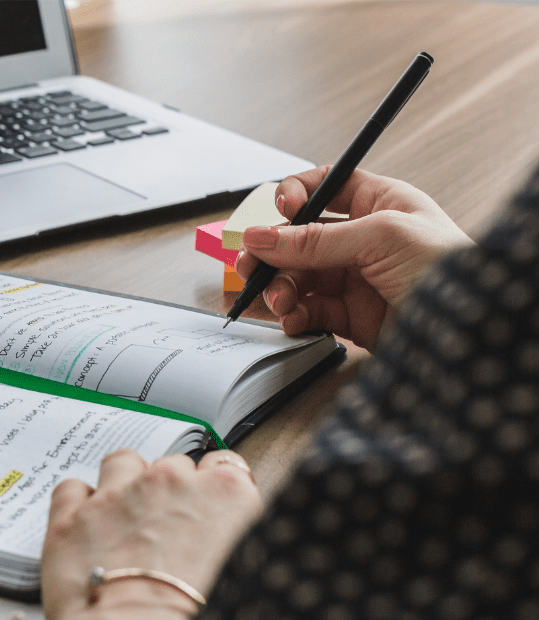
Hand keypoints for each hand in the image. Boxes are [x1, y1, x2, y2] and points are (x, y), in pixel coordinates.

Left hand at [28, 449, 261, 619]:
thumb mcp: (242, 579)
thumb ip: (234, 541)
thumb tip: (223, 543)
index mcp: (225, 496)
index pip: (226, 466)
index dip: (213, 490)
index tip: (206, 508)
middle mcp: (170, 484)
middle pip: (172, 467)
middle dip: (168, 494)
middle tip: (164, 534)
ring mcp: (117, 495)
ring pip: (122, 463)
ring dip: (123, 484)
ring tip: (124, 521)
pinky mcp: (71, 515)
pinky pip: (72, 487)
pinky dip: (76, 503)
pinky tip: (85, 527)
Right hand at [235, 167, 472, 348]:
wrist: (470, 329)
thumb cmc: (447, 268)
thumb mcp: (380, 237)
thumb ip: (316, 240)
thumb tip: (263, 236)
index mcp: (378, 204)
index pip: (324, 187)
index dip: (296, 195)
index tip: (281, 210)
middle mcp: (363, 239)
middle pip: (299, 239)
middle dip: (272, 252)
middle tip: (251, 265)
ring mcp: (355, 279)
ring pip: (298, 278)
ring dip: (281, 288)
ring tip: (280, 300)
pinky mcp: (350, 316)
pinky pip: (309, 311)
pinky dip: (295, 316)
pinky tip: (294, 319)